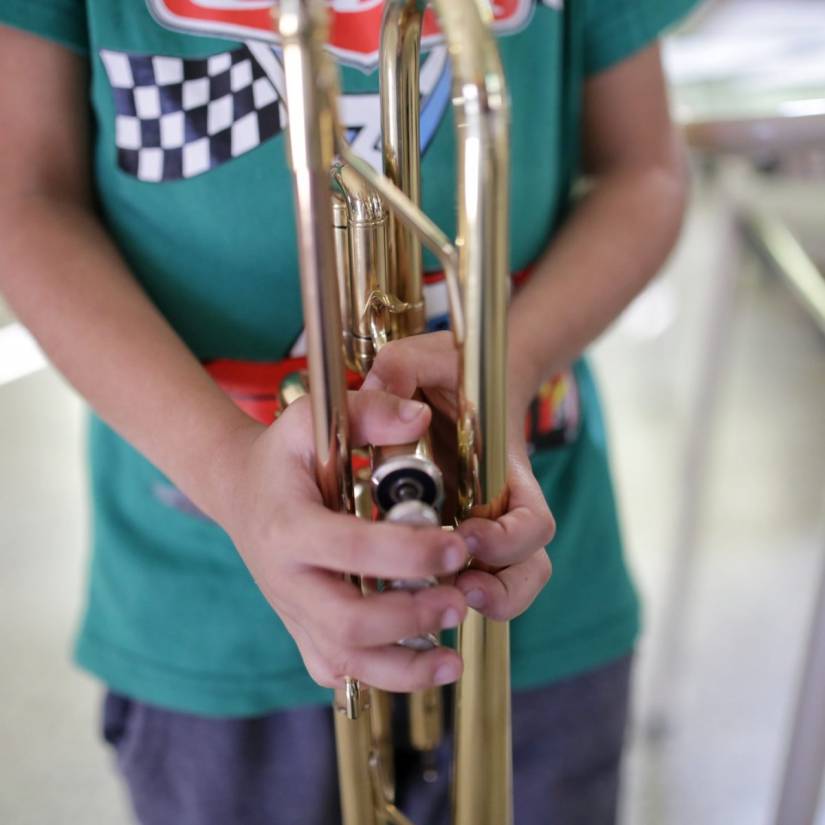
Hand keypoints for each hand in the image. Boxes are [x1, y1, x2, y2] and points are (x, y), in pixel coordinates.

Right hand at [215, 391, 469, 691]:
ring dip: (403, 668)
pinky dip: (380, 677)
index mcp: (288, 525)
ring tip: (453, 658)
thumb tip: (420, 416)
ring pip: (344, 661)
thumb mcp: (315, 418)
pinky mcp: (301, 629)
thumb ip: (368, 411)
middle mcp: (285, 579)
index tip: (456, 547)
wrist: (242, 492)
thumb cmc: (285, 455)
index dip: (408, 553)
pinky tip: (423, 666)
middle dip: (410, 619)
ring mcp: (292, 611)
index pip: (351, 549)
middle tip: (459, 601)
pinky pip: (337, 670)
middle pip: (347, 623)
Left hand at [362, 332, 554, 620]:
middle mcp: (502, 508)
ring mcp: (482, 528)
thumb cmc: (442, 371)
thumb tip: (393, 412)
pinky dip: (446, 601)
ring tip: (441, 608)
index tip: (467, 536)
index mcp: (504, 470)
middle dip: (504, 591)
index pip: (533, 522)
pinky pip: (465, 584)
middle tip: (463, 592)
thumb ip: (401, 372)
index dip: (509, 541)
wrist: (452, 383)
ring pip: (506, 587)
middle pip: (529, 570)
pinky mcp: (453, 540)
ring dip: (482, 605)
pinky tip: (412, 605)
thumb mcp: (419, 358)